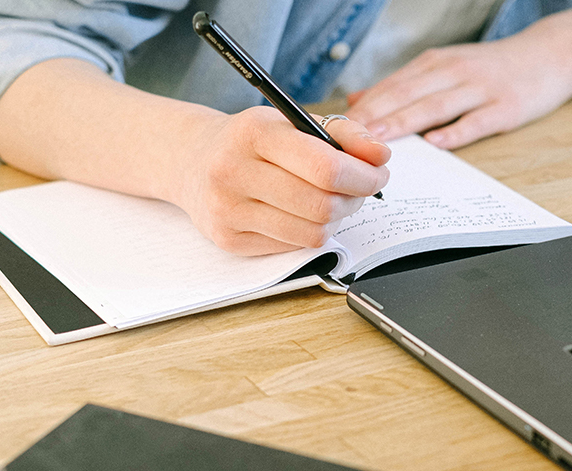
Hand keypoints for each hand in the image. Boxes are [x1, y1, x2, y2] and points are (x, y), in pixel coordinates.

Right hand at [171, 107, 389, 255]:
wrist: (191, 161)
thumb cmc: (252, 141)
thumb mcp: (292, 122)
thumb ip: (343, 133)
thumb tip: (380, 156)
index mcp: (254, 133)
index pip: (325, 167)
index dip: (363, 176)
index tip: (378, 173)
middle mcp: (233, 172)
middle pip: (322, 205)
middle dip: (355, 199)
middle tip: (360, 189)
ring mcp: (228, 210)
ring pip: (312, 233)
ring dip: (336, 219)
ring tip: (332, 201)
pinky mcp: (228, 240)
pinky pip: (293, 247)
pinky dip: (309, 232)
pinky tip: (301, 214)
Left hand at [345, 26, 571, 149]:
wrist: (551, 53)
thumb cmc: (492, 67)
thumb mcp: (445, 66)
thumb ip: (403, 84)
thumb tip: (358, 99)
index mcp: (435, 64)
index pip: (391, 86)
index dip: (363, 107)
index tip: (335, 127)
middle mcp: (453, 72)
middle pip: (406, 94)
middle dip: (374, 116)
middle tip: (346, 137)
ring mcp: (480, 89)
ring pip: (435, 106)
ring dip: (405, 122)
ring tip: (379, 140)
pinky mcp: (506, 106)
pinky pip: (477, 120)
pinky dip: (456, 131)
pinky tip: (437, 143)